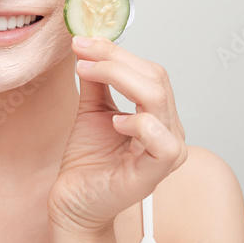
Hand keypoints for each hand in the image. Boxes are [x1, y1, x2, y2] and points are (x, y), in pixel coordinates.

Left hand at [48, 35, 187, 233]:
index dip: (117, 52)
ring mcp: (167, 151)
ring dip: (119, 78)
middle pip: (155, 78)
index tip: (83, 42)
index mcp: (159, 113)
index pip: (149, 71)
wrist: (74, 200)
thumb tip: (90, 44)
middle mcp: (169, 129)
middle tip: (81, 52)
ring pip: (157, 99)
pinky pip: (161, 141)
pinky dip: (138, 124)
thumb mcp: (91, 109)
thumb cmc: (88, 160)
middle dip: (115, 59)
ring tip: (87, 74)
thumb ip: (97, 79)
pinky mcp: (156, 172)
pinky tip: (114, 122)